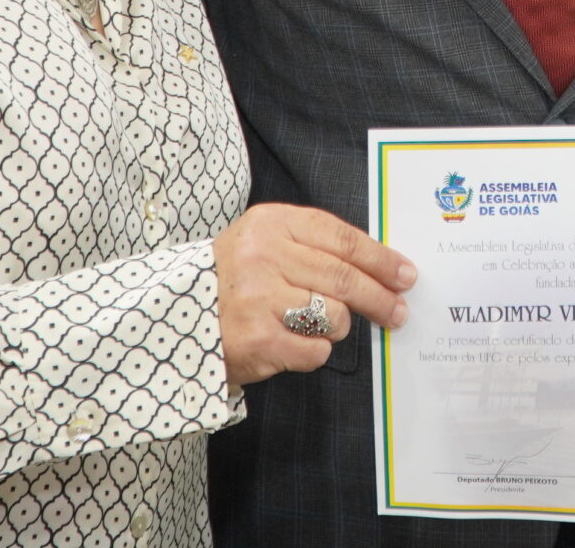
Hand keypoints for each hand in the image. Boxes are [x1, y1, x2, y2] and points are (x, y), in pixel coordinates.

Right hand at [214, 204, 416, 385]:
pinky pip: (316, 350)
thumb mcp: (265, 243)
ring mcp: (258, 299)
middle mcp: (263, 256)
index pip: (342, 238)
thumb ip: (315, 247)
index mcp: (270, 223)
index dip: (380, 258)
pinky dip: (314, 352)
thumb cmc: (232, 280)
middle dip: (380, 298)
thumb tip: (382, 267)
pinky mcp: (257, 340)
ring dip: (337, 326)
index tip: (404, 274)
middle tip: (398, 311)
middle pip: (345, 278)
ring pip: (334, 315)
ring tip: (317, 325)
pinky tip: (294, 344)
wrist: (170, 318)